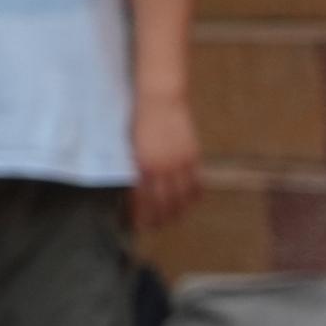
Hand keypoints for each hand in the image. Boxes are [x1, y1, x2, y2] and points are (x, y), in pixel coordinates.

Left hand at [133, 91, 203, 228]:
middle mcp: (163, 168)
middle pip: (164, 205)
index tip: (136, 225)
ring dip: (177, 212)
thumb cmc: (138, 119)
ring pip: (182, 198)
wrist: (160, 98)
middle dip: (158, 219)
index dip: (140, 216)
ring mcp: (181, 163)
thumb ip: (134, 167)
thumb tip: (134, 188)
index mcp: (142, 166)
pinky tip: (187, 202)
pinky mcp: (193, 157)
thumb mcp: (129, 145)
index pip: (142, 201)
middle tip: (153, 227)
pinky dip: (192, 196)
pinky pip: (196, 184)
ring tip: (171, 219)